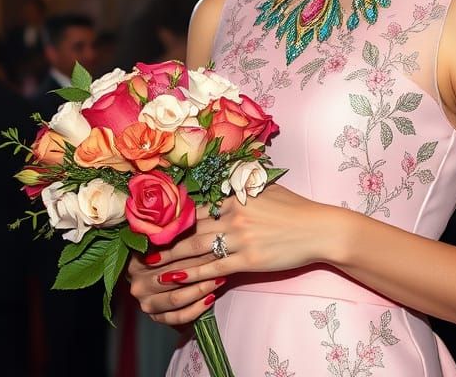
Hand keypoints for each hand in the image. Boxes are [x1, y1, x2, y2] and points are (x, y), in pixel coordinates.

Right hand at [126, 242, 224, 326]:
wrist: (160, 278)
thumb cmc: (169, 254)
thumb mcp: (166, 242)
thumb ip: (174, 236)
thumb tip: (196, 219)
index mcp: (137, 262)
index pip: (165, 256)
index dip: (189, 248)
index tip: (211, 242)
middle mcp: (138, 284)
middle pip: (172, 277)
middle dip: (199, 268)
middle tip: (221, 261)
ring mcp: (146, 303)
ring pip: (176, 298)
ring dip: (200, 289)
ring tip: (219, 278)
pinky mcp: (156, 317)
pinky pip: (177, 317)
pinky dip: (196, 308)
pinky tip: (210, 298)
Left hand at [127, 185, 332, 324]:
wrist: (318, 229)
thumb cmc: (293, 208)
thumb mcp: (265, 187)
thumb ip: (240, 183)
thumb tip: (221, 176)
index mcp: (234, 194)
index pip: (195, 202)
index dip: (170, 211)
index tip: (147, 218)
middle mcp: (232, 214)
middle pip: (189, 226)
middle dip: (162, 237)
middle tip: (137, 245)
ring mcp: (239, 238)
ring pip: (195, 249)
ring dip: (170, 259)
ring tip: (149, 265)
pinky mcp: (247, 260)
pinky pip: (214, 268)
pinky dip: (193, 275)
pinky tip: (177, 279)